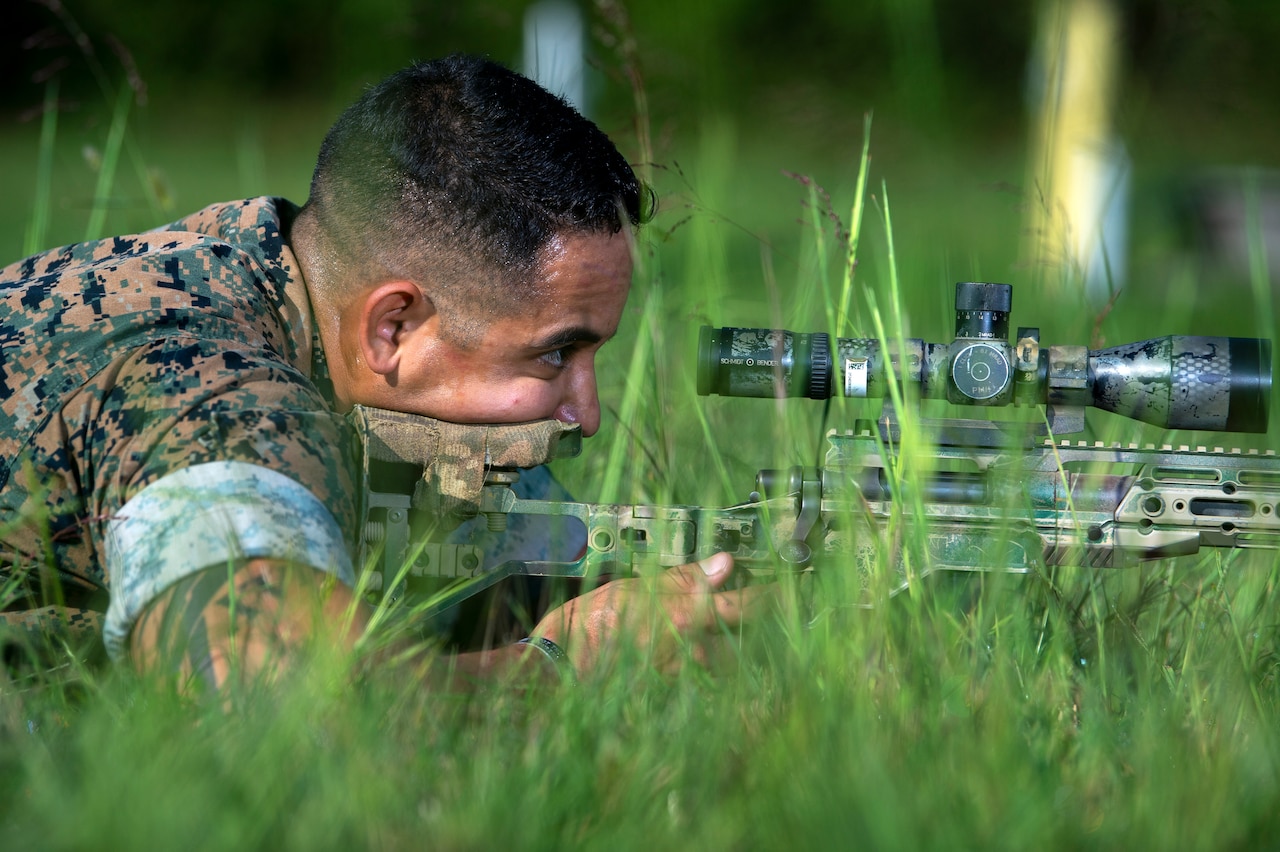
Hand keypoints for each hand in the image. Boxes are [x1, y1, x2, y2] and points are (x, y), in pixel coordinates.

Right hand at [531, 552, 766, 677]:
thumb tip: (726, 564)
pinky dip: (705, 671)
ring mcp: (685, 678)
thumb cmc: (598, 619)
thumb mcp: (640, 586)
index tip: (784, 590)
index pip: (744, 606)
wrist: (566, 665)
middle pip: (741, 641)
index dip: (769, 597)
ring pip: (723, 664)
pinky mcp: (673, 694)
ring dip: (726, 650)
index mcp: (690, 616)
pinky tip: (691, 661)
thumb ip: (687, 577)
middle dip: (748, 630)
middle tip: (751, 614)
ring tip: (711, 636)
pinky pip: (702, 683)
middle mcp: (695, 651)